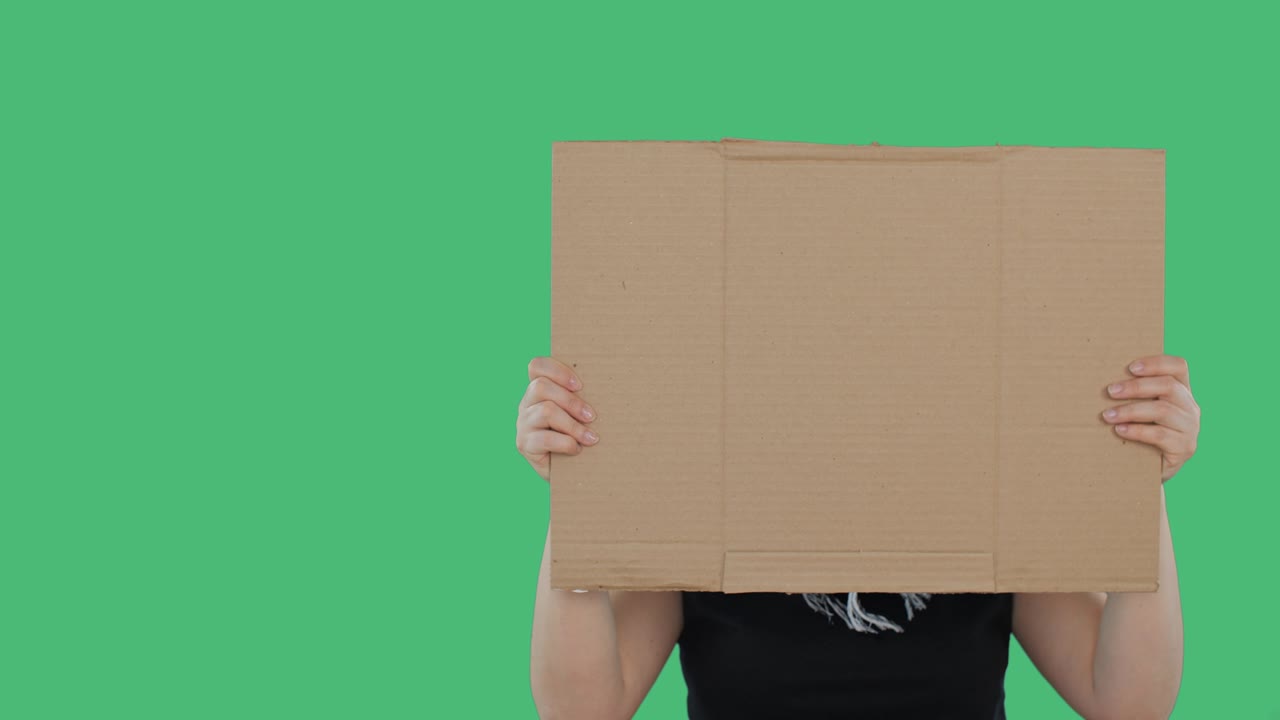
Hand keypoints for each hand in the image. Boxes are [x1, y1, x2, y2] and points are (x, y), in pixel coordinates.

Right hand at [516, 357, 598, 481]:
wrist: (570, 471)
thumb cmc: (580, 436)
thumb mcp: (580, 414)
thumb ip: (582, 398)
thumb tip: (607, 385)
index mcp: (538, 390)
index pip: (536, 366)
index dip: (558, 371)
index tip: (580, 386)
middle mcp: (526, 404)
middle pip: (541, 387)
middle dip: (571, 401)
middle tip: (592, 416)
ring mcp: (523, 423)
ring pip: (546, 411)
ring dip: (573, 425)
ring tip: (591, 438)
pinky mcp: (524, 444)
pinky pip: (545, 438)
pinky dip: (566, 443)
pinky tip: (577, 449)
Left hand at [1101, 354, 1200, 481]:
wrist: (1149, 471)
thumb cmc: (1140, 433)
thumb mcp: (1142, 410)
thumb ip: (1135, 394)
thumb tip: (1103, 379)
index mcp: (1182, 391)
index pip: (1178, 366)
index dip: (1156, 363)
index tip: (1130, 367)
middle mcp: (1191, 407)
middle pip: (1168, 386)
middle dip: (1136, 387)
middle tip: (1110, 391)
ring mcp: (1190, 428)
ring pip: (1162, 410)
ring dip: (1130, 410)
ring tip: (1107, 415)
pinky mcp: (1184, 448)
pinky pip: (1160, 435)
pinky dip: (1136, 431)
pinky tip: (1119, 430)